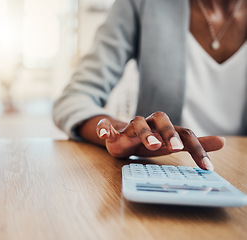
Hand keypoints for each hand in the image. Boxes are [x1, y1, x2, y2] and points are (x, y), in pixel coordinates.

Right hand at [96, 111, 224, 169]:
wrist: (123, 137)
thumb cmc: (150, 141)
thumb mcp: (173, 144)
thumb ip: (194, 143)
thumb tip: (222, 141)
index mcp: (165, 128)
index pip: (184, 133)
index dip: (196, 147)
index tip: (206, 166)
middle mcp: (149, 124)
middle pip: (160, 120)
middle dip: (168, 132)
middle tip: (175, 147)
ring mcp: (130, 127)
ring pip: (136, 123)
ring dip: (144, 132)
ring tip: (151, 144)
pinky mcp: (113, 132)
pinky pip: (106, 127)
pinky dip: (104, 129)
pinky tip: (103, 135)